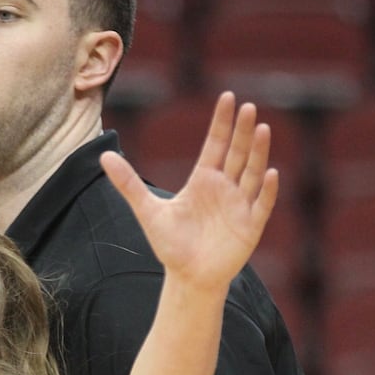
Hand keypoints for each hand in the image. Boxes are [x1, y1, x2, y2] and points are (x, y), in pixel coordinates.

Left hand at [101, 91, 277, 292]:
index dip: (222, 122)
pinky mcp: (250, 226)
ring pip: (251, 173)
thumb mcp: (147, 211)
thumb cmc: (170, 244)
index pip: (215, 144)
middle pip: (236, 153)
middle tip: (247, 107)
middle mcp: (225, 187)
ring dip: (257, 152)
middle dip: (242, 131)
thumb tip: (103, 156)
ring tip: (261, 128)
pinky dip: (266, 190)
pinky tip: (270, 172)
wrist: (188, 277)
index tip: (228, 97)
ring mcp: (240, 205)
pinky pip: (261, 204)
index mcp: (203, 180)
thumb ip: (128, 183)